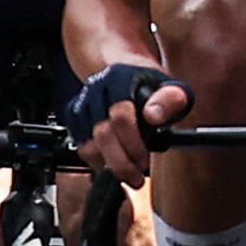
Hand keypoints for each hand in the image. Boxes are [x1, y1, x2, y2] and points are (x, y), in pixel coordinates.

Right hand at [65, 62, 189, 186]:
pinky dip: (95, 161)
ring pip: (87, 144)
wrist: (124, 68)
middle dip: (121, 163)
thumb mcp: (171, 86)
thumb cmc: (150, 84)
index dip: (134, 144)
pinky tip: (113, 163)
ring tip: (127, 174)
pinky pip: (80, 146)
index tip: (146, 160)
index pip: (120, 116)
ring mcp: (83, 102)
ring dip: (108, 165)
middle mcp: (96, 89)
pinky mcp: (74, 115)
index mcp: (120, 79)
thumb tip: (154, 117)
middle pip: (101, 134)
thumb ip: (170, 99)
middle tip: (137, 178)